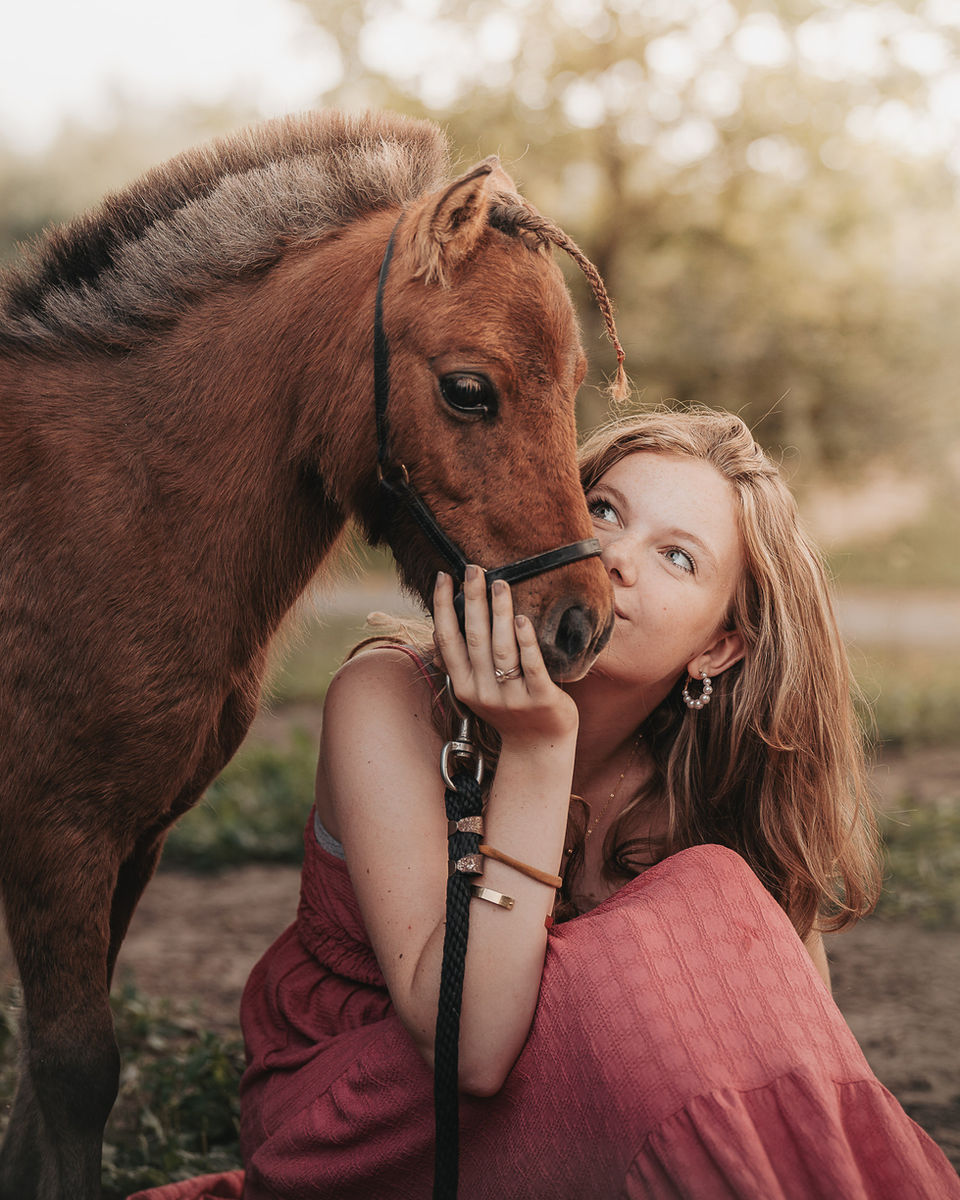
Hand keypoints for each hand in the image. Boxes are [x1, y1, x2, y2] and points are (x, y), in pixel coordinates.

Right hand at [433, 567, 578, 747]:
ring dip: (499, 613)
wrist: (538, 747)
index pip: (447, 640)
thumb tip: (437, 628)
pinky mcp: (541, 700)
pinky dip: (526, 642)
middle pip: (474, 638)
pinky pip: (531, 667)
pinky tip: (522, 619)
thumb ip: (461, 662)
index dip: (443, 607)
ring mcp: (512, 697)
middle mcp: (483, 692)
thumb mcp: (476, 690)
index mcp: (464, 685)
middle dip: (472, 601)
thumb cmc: (508, 710)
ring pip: (501, 649)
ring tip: (500, 583)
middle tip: (473, 568)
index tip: (444, 576)